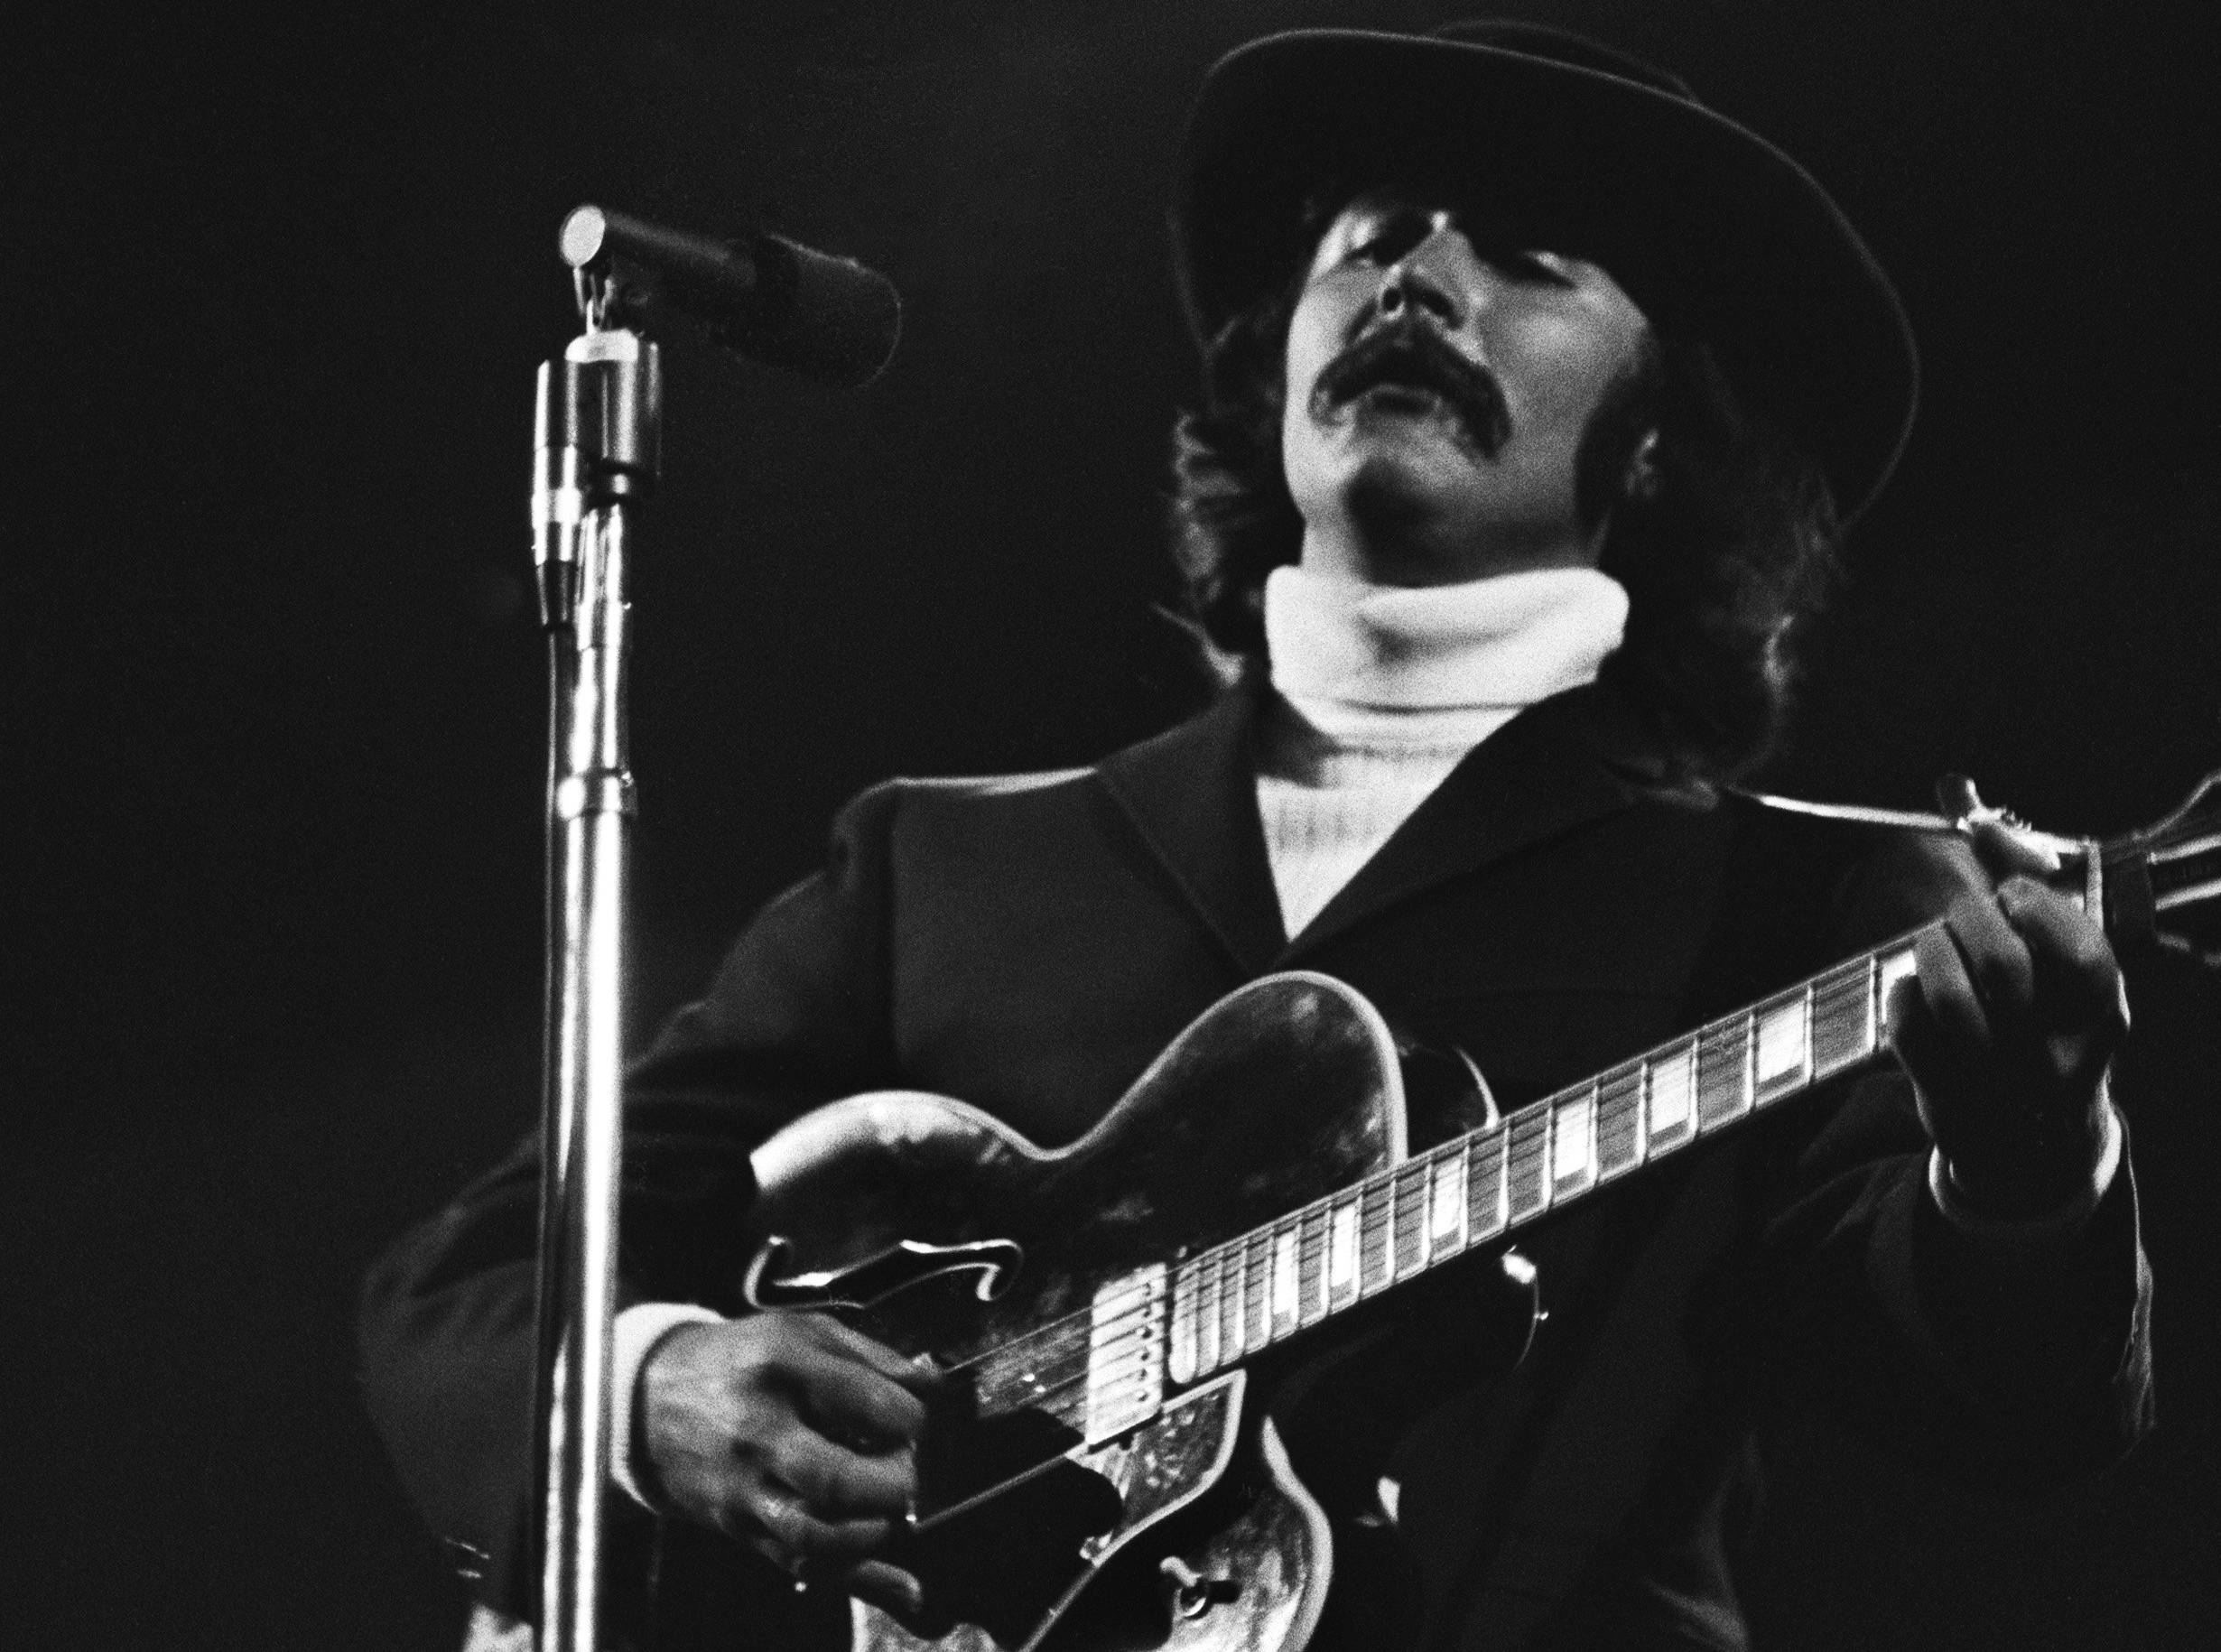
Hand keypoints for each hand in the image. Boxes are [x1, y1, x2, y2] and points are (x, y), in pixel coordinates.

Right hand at [639, 1312, 940, 1616]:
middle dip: (895, 1482)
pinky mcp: (742, 1525)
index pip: (870, 1403)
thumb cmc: (741, 1362)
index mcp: (783, 1370)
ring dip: (873, 1533)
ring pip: (815, 1534)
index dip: (911, 1418)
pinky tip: (906, 1585)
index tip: (914, 1421)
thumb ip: (871, 1357)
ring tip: (889, 1511)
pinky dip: (861, 1578)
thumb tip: (932, 1381)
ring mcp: (746, 1487)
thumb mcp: (802, 1333)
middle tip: (907, 1471)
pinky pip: (803, 1564)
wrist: (650, 1399)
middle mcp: (759, 1432)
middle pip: (837, 1477)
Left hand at [1887, 821, 2128, 1217]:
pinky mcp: (1945, 1095)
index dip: (2039, 910)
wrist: (2028, 1141)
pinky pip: (1906, 1020)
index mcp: (2100, 1016)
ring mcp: (1999, 1082)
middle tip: (1962, 916)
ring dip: (1930, 952)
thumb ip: (2023, 882)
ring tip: (1933, 947)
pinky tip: (1916, 992)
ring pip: (1949, 998)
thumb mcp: (2056, 964)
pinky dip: (1903, 992)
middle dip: (1969, 919)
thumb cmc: (2041, 1026)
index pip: (2085, 955)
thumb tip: (1971, 809)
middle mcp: (2059, 1055)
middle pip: (2004, 967)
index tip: (2011, 894)